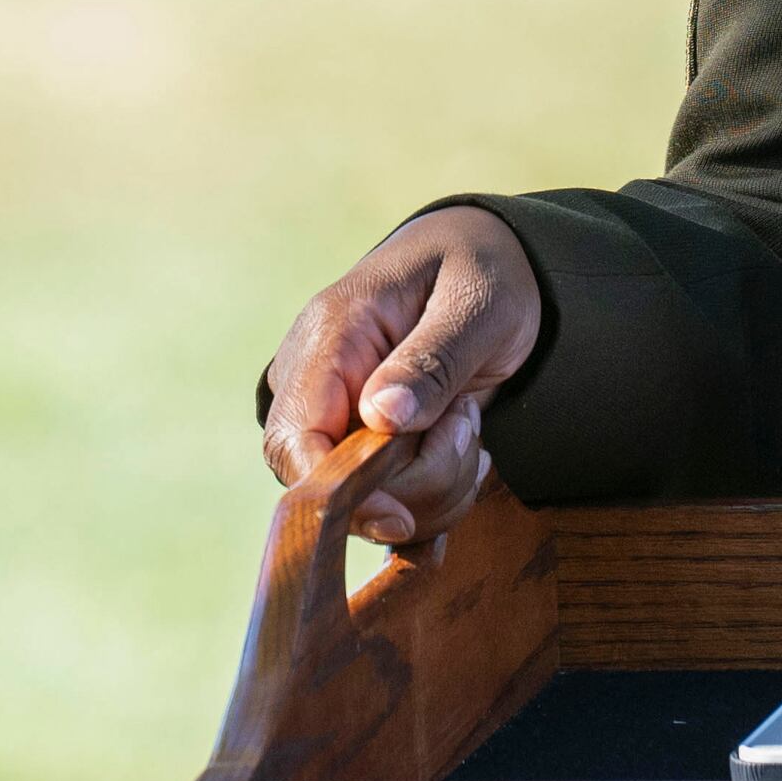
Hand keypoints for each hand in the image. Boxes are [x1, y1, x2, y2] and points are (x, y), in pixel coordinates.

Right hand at [260, 207, 542, 548]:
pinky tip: (461, 444)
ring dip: (435, 484)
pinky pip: (386, 499)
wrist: (487, 264)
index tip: (399, 516)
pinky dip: (434, 492)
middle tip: (468, 424)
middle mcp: (316, 380)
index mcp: (331, 335)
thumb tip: (380, 417)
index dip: (336, 493)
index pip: (294, 438)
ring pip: (365, 501)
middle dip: (411, 484)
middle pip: (330, 484)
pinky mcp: (359, 438)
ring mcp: (335, 413)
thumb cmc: (481, 273)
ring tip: (469, 420)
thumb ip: (431, 361)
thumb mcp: (476, 307)